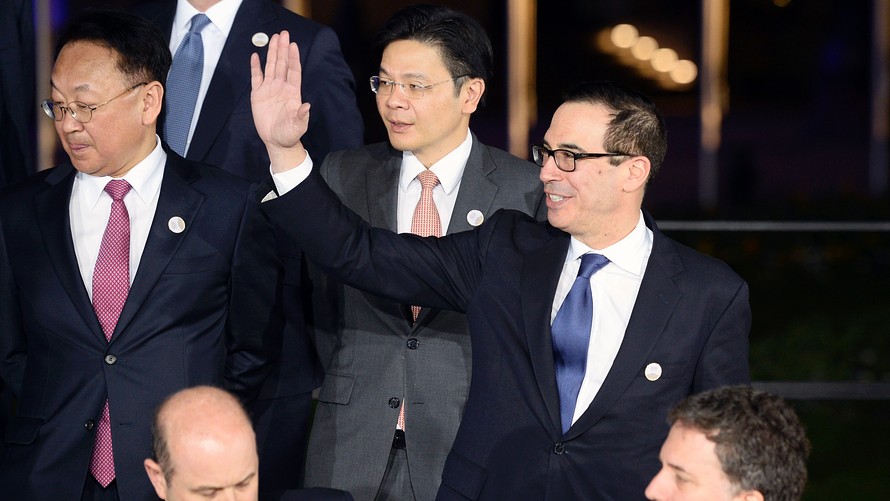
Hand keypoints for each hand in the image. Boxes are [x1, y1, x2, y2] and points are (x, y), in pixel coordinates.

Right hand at [250, 30, 309, 170]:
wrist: (277, 141)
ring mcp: (269, 89)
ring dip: (272, 53)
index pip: (294, 70)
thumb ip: (302, 116)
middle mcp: (281, 87)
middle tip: (283, 33)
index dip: (293, 57)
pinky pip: (256, 77)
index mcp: (292, 92)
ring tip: (273, 38)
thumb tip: (307, 106)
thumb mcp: (299, 126)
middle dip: (282, 49)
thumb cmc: (290, 133)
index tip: (293, 44)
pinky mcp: (258, 94)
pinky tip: (255, 55)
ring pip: (270, 66)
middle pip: (282, 64)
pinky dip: (256, 67)